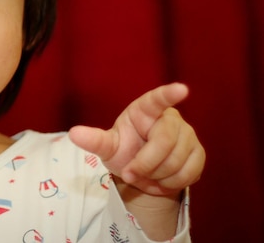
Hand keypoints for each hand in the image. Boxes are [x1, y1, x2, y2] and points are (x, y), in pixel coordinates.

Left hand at [68, 83, 204, 196]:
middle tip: (130, 173)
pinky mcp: (198, 153)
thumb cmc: (124, 151)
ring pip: (176, 161)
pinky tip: (161, 179)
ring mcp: (188, 135)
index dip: (169, 94)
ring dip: (156, 176)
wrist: (143, 173)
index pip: (157, 99)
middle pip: (163, 142)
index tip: (181, 89)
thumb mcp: (108, 147)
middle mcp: (170, 118)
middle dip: (145, 164)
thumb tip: (73, 134)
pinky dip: (171, 183)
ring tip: (147, 174)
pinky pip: (188, 172)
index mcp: (145, 110)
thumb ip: (94, 140)